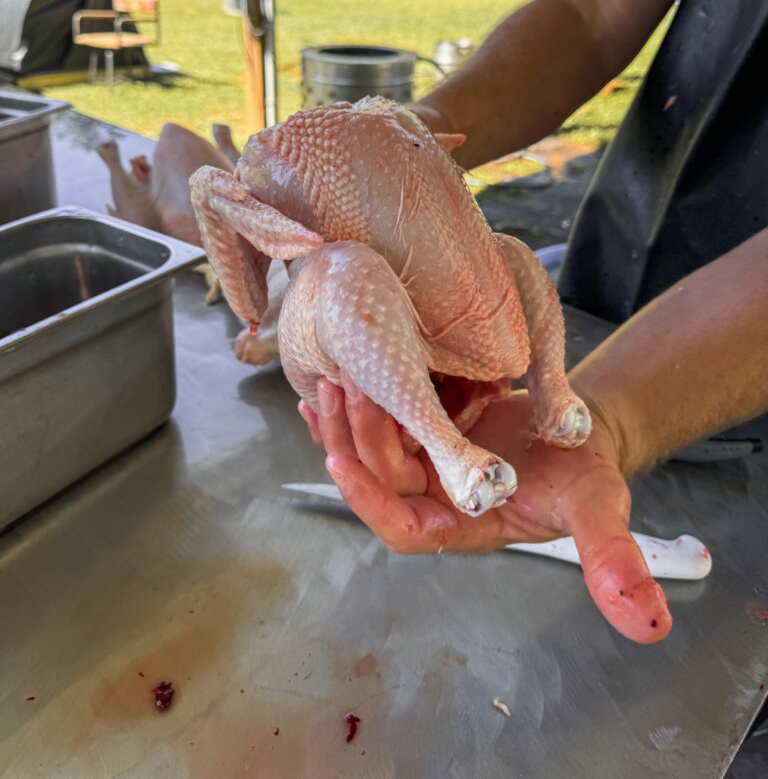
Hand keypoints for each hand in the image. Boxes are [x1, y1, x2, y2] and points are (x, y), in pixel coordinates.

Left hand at [298, 374, 671, 643]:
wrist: (582, 430)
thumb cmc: (588, 472)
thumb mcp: (600, 509)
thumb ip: (612, 560)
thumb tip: (650, 626)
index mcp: (466, 523)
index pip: (406, 527)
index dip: (369, 500)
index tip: (340, 463)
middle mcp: (438, 497)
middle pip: (381, 479)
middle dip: (354, 439)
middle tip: (342, 391)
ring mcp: (429, 464)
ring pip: (375, 449)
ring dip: (351, 419)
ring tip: (334, 379)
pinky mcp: (428, 432)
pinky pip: (386, 421)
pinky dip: (361, 404)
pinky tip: (334, 378)